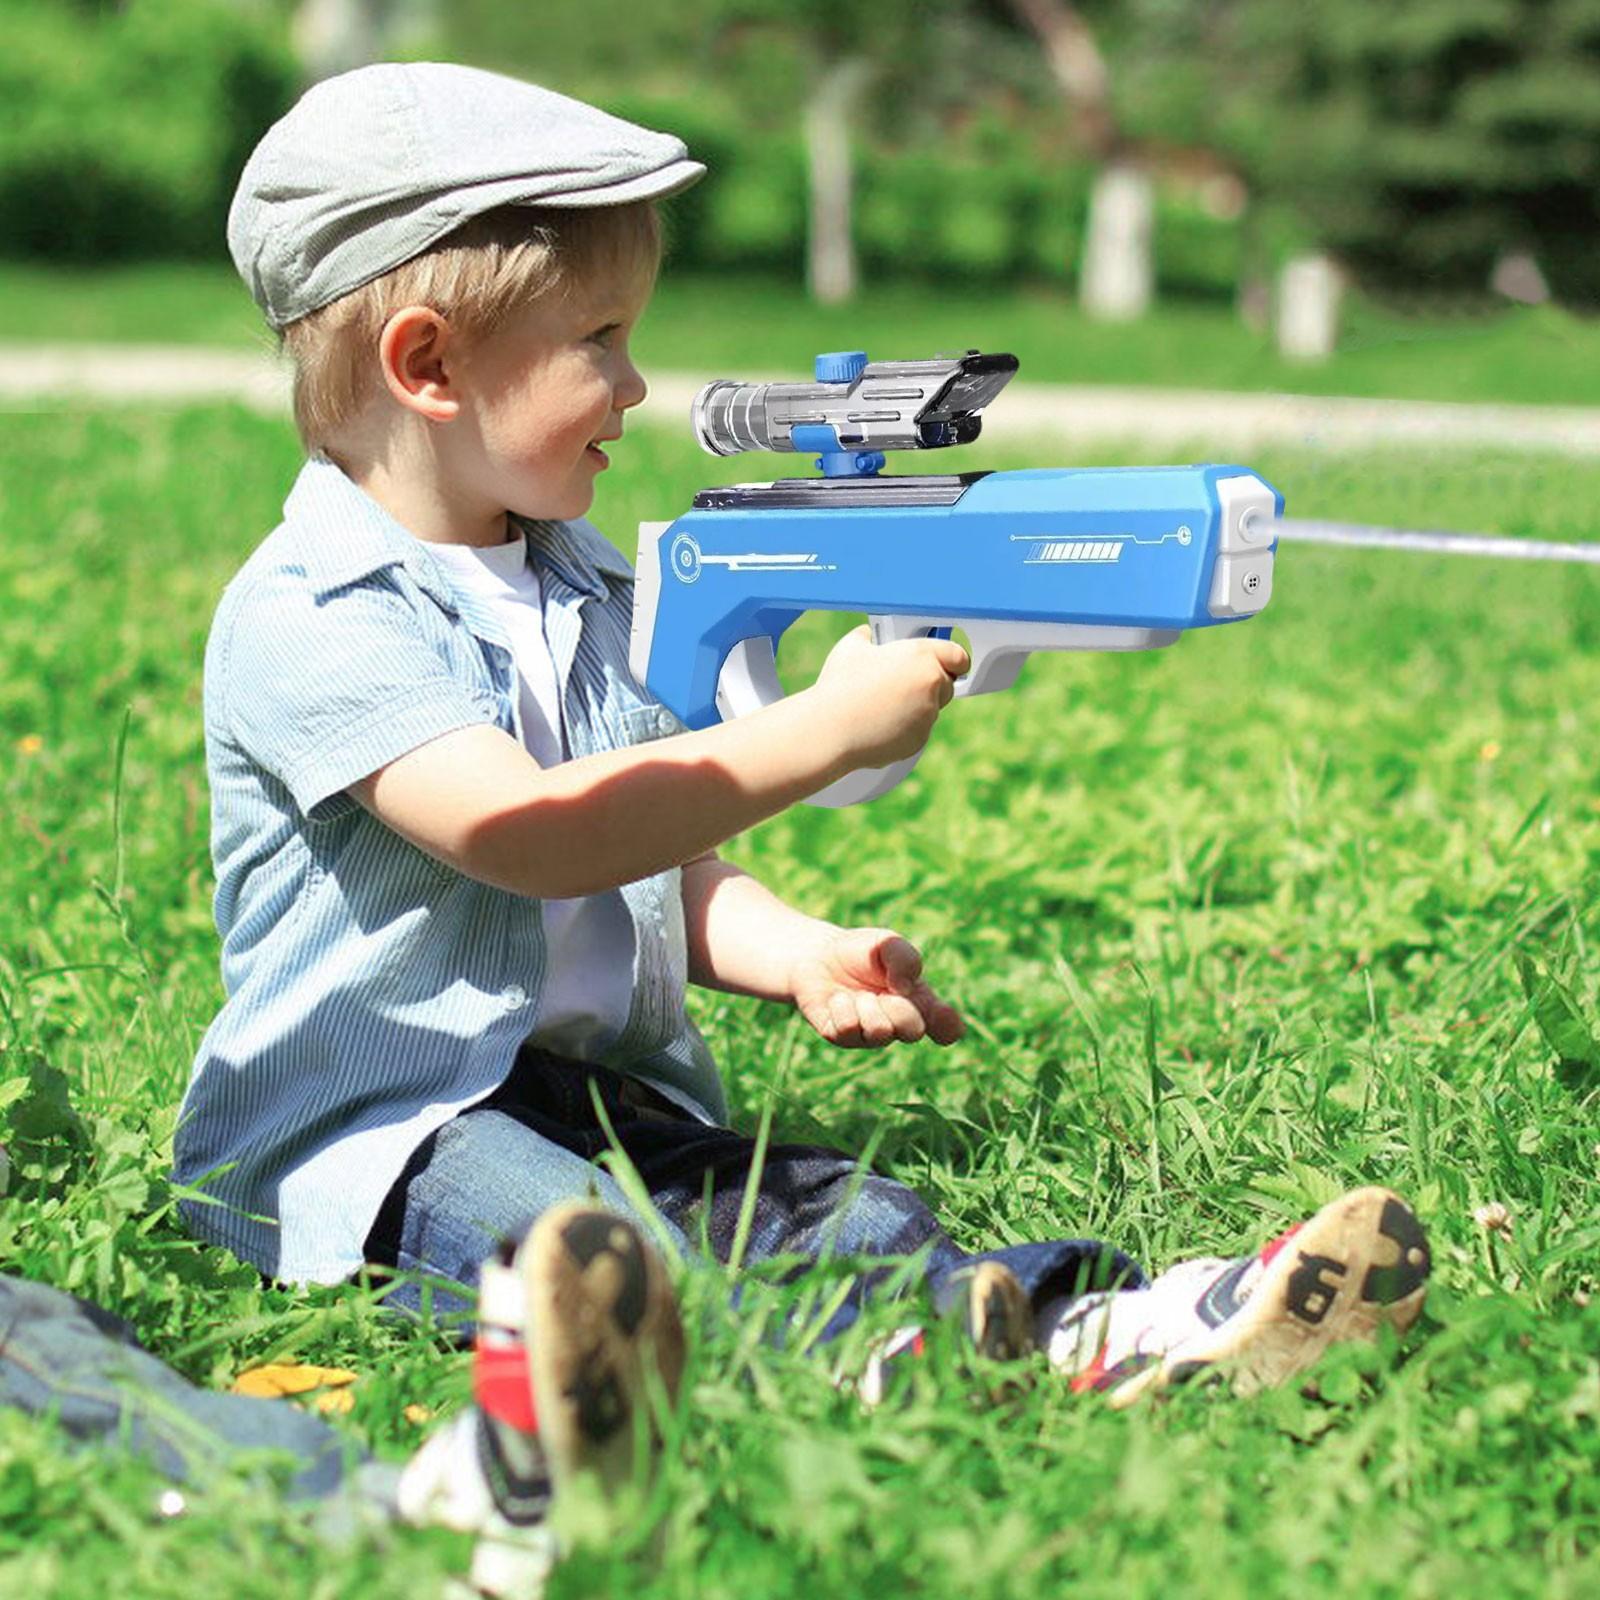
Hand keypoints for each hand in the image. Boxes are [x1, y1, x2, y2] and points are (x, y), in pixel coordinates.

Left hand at [789, 926, 964, 1048]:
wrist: (819, 955)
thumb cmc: (862, 952)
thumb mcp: (887, 943)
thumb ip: (905, 959)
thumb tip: (905, 989)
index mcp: (919, 1005)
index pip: (947, 1028)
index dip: (948, 1025)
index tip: (940, 1010)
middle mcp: (897, 1026)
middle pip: (913, 1032)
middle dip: (899, 1007)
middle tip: (885, 990)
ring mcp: (869, 1036)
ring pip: (879, 1032)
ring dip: (867, 1005)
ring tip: (859, 993)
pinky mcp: (841, 1038)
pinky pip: (848, 1029)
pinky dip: (842, 1007)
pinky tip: (838, 999)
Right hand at [811, 625, 968, 769]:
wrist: (830, 728)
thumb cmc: (839, 685)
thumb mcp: (851, 647)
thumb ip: (866, 637)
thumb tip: (866, 634)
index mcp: (921, 656)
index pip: (959, 656)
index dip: (952, 660)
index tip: (944, 663)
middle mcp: (932, 685)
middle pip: (947, 684)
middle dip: (930, 684)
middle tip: (903, 683)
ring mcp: (928, 715)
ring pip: (931, 709)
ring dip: (915, 707)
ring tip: (882, 705)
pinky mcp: (919, 740)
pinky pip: (917, 731)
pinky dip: (904, 728)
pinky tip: (879, 723)